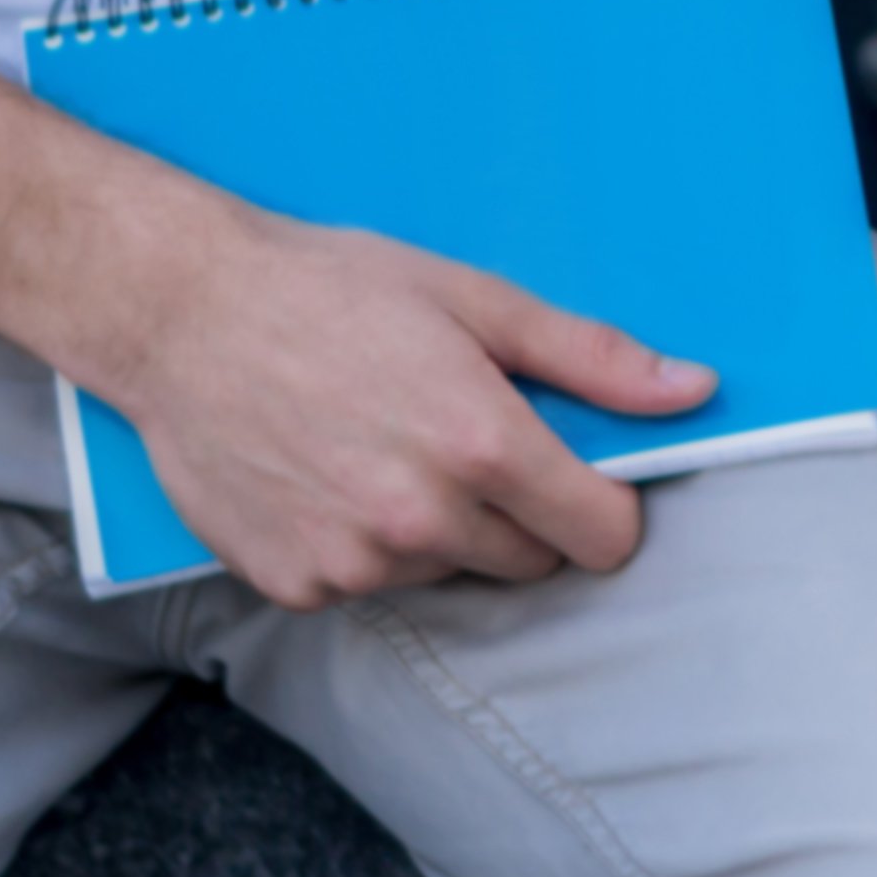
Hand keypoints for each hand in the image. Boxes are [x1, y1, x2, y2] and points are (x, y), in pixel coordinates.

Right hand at [81, 200, 711, 609]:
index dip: (603, 506)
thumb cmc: (331, 290)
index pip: (601, 536)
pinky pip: (368, 586)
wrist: (182, 314)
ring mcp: (354, 561)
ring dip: (440, 529)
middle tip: (466, 441)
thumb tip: (693, 391)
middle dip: (522, 513)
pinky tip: (330, 477)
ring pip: (448, 573)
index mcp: (483, 446)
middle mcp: (421, 518)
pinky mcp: (295, 584)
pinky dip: (364, 546)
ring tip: (384, 446)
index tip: (580, 476)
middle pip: (530, 561)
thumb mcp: (476, 301)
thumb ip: (591, 358)